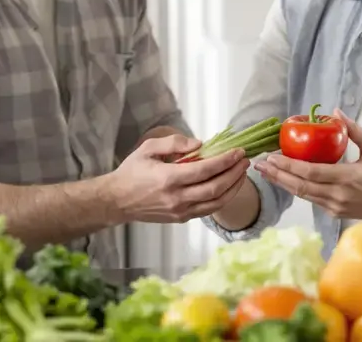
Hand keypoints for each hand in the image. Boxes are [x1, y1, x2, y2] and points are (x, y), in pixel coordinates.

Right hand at [109, 134, 249, 222]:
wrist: (116, 201)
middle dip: (234, 173)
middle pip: (215, 187)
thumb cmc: (131, 172)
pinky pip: (207, 210)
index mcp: (168, 178)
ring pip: (216, 202)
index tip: (238, 152)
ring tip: (242, 173)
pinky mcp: (180, 219)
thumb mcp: (148, 148)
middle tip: (245, 160)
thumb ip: (174, 143)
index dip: (225, 161)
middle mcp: (176, 198)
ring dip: (233, 188)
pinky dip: (222, 199)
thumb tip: (200, 144)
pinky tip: (229, 187)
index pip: (205, 170)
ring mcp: (180, 211)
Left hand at [255, 110, 361, 220]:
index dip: (287, 166)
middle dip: (277, 176)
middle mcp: (338, 196)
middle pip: (299, 187)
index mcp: (346, 178)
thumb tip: (335, 111)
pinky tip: (287, 180)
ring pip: (303, 196)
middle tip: (259, 165)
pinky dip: (298, 189)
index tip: (271, 156)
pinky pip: (313, 200)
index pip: (309, 173)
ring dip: (284, 183)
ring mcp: (336, 207)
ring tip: (267, 172)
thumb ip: (353, 130)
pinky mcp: (337, 213)